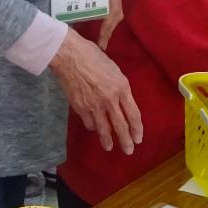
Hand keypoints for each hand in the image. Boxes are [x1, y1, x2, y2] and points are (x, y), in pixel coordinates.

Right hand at [50, 29, 142, 154]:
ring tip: (109, 147)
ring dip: (107, 140)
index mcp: (122, 88)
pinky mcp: (80, 107)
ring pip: (103, 128)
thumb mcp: (114, 70)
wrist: (69, 56)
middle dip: (126, 141)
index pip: (133, 114)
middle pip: (120, 125)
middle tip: (129, 151)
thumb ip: (120, 87)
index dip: (137, 129)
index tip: (138, 138)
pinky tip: (93, 129)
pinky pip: (89, 122)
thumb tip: (121, 101)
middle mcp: (110, 99)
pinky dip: (92, 126)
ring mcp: (94, 105)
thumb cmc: (93, 56)